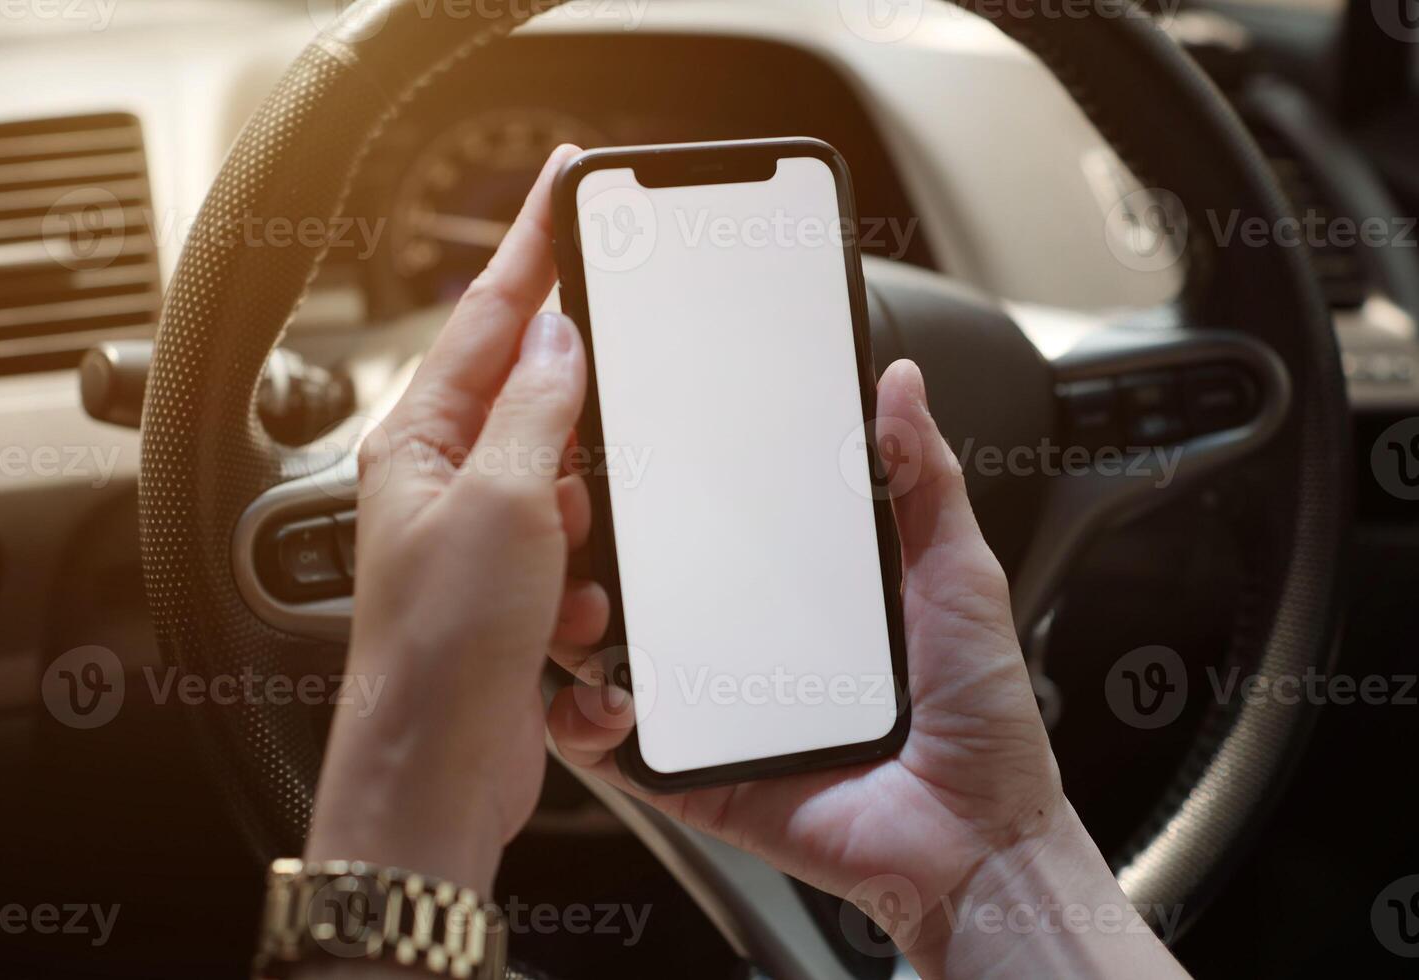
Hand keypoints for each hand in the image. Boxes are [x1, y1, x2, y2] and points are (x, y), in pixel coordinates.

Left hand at [303, 144, 601, 892]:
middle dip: (583, 443)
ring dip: (589, 537)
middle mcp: (449, 484)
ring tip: (561, 585)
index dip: (532, 247)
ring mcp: (486, 542)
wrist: (443, 771)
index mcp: (422, 442)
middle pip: (540, 407)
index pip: (486, 316)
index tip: (564, 186)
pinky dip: (589, 590)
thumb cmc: (438, 648)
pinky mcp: (521, 596)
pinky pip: (585, 561)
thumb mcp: (503, 503)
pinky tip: (566, 631)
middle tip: (585, 479)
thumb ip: (538, 409)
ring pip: (576, 491)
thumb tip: (558, 338)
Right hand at [548, 363, 1187, 976]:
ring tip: (585, 600)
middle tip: (576, 510)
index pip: (704, 528)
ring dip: (574, 624)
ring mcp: (709, 713)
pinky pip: (615, 753)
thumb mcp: (958, 575)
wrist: (976, 837)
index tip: (619, 447)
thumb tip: (899, 385)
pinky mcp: (693, 778)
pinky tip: (602, 694)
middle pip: (638, 589)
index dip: (654, 490)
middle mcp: (737, 648)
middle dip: (589, 546)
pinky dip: (586, 722)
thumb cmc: (978, 715)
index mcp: (790, 596)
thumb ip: (923, 480)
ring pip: (608, 660)